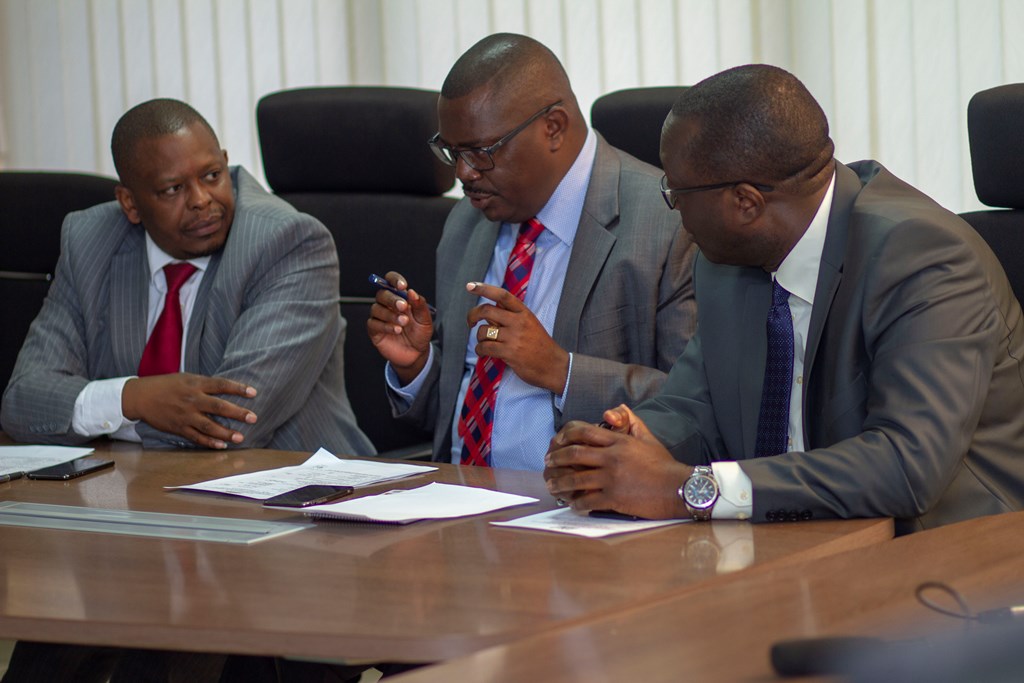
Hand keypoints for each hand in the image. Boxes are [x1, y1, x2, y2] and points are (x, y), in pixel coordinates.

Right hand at [122, 373, 257, 448]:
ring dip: (226, 433)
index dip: (238, 388)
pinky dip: (209, 442)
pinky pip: (196, 437)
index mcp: (195, 384)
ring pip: (209, 426)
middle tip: (253, 418)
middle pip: (218, 407)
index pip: (221, 385)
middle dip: (237, 413)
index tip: (254, 393)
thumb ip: (205, 385)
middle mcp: (192, 400)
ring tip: (240, 437)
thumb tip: (227, 390)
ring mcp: (185, 415)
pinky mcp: (179, 428)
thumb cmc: (166, 385)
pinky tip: (222, 445)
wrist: (141, 397)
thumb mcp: (187, 378)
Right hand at [367, 271, 433, 383]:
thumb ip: (420, 305)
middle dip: (392, 299)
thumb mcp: (425, 320)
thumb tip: (412, 292)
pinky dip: (385, 326)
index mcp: (399, 297)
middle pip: (382, 294)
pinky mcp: (374, 330)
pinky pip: (373, 323)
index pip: (391, 281)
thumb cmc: (419, 334)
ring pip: (376, 308)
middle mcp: (387, 305)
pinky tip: (396, 330)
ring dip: (391, 315)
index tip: (402, 286)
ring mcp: (379, 317)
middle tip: (403, 307)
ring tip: (404, 323)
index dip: (394, 280)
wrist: (416, 354)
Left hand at [465, 282, 568, 393]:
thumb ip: (511, 315)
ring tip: (484, 344)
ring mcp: (514, 337)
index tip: (470, 286)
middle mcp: (518, 322)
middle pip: (486, 310)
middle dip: (473, 315)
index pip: (502, 295)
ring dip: (479, 338)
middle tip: (471, 322)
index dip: (484, 288)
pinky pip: (485, 347)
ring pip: (483, 331)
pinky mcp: (509, 352)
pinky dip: (479, 350)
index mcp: (524, 312)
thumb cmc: (540, 346)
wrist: (554, 366)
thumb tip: (489, 309)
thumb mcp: (530, 324)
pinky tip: (483, 353)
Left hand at [544, 409, 691, 518]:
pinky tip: (573, 505)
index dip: (566, 435)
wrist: (679, 487)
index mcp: (619, 441)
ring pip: (577, 478)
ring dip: (560, 483)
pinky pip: (588, 500)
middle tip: (548, 462)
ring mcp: (612, 478)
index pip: (585, 432)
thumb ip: (631, 422)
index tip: (556, 441)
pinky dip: (577, 503)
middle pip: (575, 453)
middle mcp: (612, 457)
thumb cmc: (663, 464)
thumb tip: (618, 408)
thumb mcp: (647, 438)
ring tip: (553, 486)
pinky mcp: (615, 497)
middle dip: (557, 458)